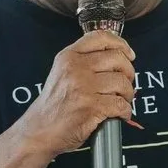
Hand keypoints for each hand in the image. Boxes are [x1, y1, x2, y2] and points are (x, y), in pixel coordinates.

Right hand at [17, 30, 138, 159]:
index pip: (101, 37)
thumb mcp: (62, 73)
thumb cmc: (53, 106)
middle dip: (128, 73)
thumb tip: (117, 57)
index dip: (121, 44)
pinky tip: (120, 114)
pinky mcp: (91, 107)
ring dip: (128, 94)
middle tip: (125, 85)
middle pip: (118, 59)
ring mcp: (84, 87)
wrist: (39, 130)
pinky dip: (125, 111)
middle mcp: (76, 68)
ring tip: (121, 101)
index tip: (128, 54)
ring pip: (122, 83)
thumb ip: (83, 62)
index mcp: (68, 57)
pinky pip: (121, 104)